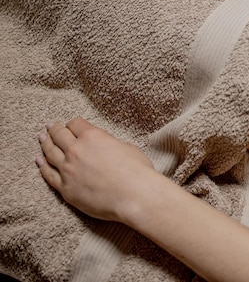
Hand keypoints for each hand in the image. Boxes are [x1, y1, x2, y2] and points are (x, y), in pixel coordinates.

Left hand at [36, 118, 156, 221]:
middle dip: (55, 129)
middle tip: (51, 127)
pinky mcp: (66, 189)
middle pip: (59, 135)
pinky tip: (40, 161)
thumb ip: (111, 144)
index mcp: (92, 137)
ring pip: (50, 153)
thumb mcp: (127, 147)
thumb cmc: (137, 171)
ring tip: (42, 138)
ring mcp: (68, 170)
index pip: (75, 124)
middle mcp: (76, 151)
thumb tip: (107, 148)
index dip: (73, 123)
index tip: (72, 125)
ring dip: (45, 143)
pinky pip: (49, 175)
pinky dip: (43, 166)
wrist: (134, 195)